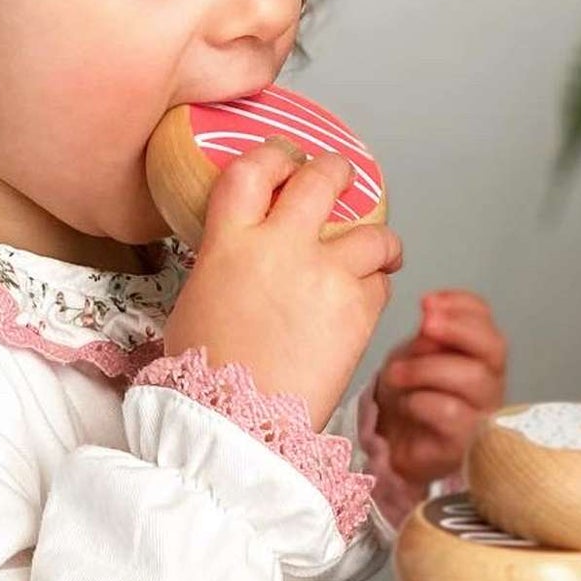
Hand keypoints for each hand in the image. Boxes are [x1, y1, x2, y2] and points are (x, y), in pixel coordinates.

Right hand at [161, 142, 403, 429]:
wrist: (238, 424)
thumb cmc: (207, 376)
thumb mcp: (200, 300)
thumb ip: (229, 263)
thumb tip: (248, 258)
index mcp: (230, 242)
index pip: (253, 169)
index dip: (275, 156)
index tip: (288, 160)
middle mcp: (280, 245)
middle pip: (321, 179)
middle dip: (338, 173)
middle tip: (345, 181)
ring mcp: (324, 274)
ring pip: (372, 233)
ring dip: (379, 240)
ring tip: (381, 252)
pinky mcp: (357, 309)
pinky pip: (380, 282)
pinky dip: (377, 286)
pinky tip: (365, 301)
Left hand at [372, 290, 508, 486]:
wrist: (392, 444)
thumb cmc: (409, 396)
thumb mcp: (414, 356)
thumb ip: (430, 338)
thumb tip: (433, 320)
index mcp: (481, 358)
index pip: (488, 324)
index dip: (462, 307)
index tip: (427, 302)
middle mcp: (491, 384)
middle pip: (494, 348)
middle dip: (457, 329)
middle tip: (425, 324)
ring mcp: (483, 416)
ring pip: (472, 380)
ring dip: (427, 368)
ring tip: (395, 374)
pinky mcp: (465, 444)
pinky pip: (452, 414)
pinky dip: (422, 401)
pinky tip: (406, 404)